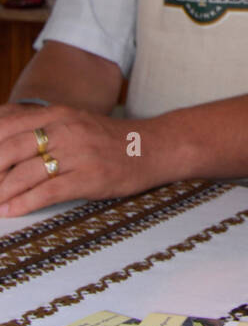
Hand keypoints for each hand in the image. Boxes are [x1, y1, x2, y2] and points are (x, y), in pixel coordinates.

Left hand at [0, 104, 159, 217]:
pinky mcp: (90, 177)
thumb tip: (2, 132)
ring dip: (2, 191)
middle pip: (11, 148)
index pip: (7, 124)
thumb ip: (39, 127)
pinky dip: (25, 203)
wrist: (154, 147)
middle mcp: (66, 129)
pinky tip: (12, 211)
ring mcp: (78, 153)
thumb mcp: (73, 122)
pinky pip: (49, 191)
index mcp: (58, 114)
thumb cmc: (109, 139)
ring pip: (26, 172)